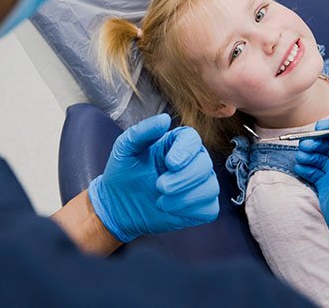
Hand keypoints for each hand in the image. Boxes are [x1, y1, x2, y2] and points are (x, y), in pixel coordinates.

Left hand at [88, 114, 219, 242]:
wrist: (118, 204)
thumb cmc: (123, 173)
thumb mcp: (125, 148)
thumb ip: (143, 131)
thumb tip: (165, 119)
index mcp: (176, 143)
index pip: (193, 139)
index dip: (185, 151)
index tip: (170, 163)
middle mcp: (192, 161)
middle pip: (205, 165)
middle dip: (183, 179)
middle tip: (160, 186)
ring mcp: (199, 184)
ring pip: (210, 188)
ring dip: (185, 197)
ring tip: (161, 201)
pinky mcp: (200, 207)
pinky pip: (209, 209)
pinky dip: (190, 210)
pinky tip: (170, 209)